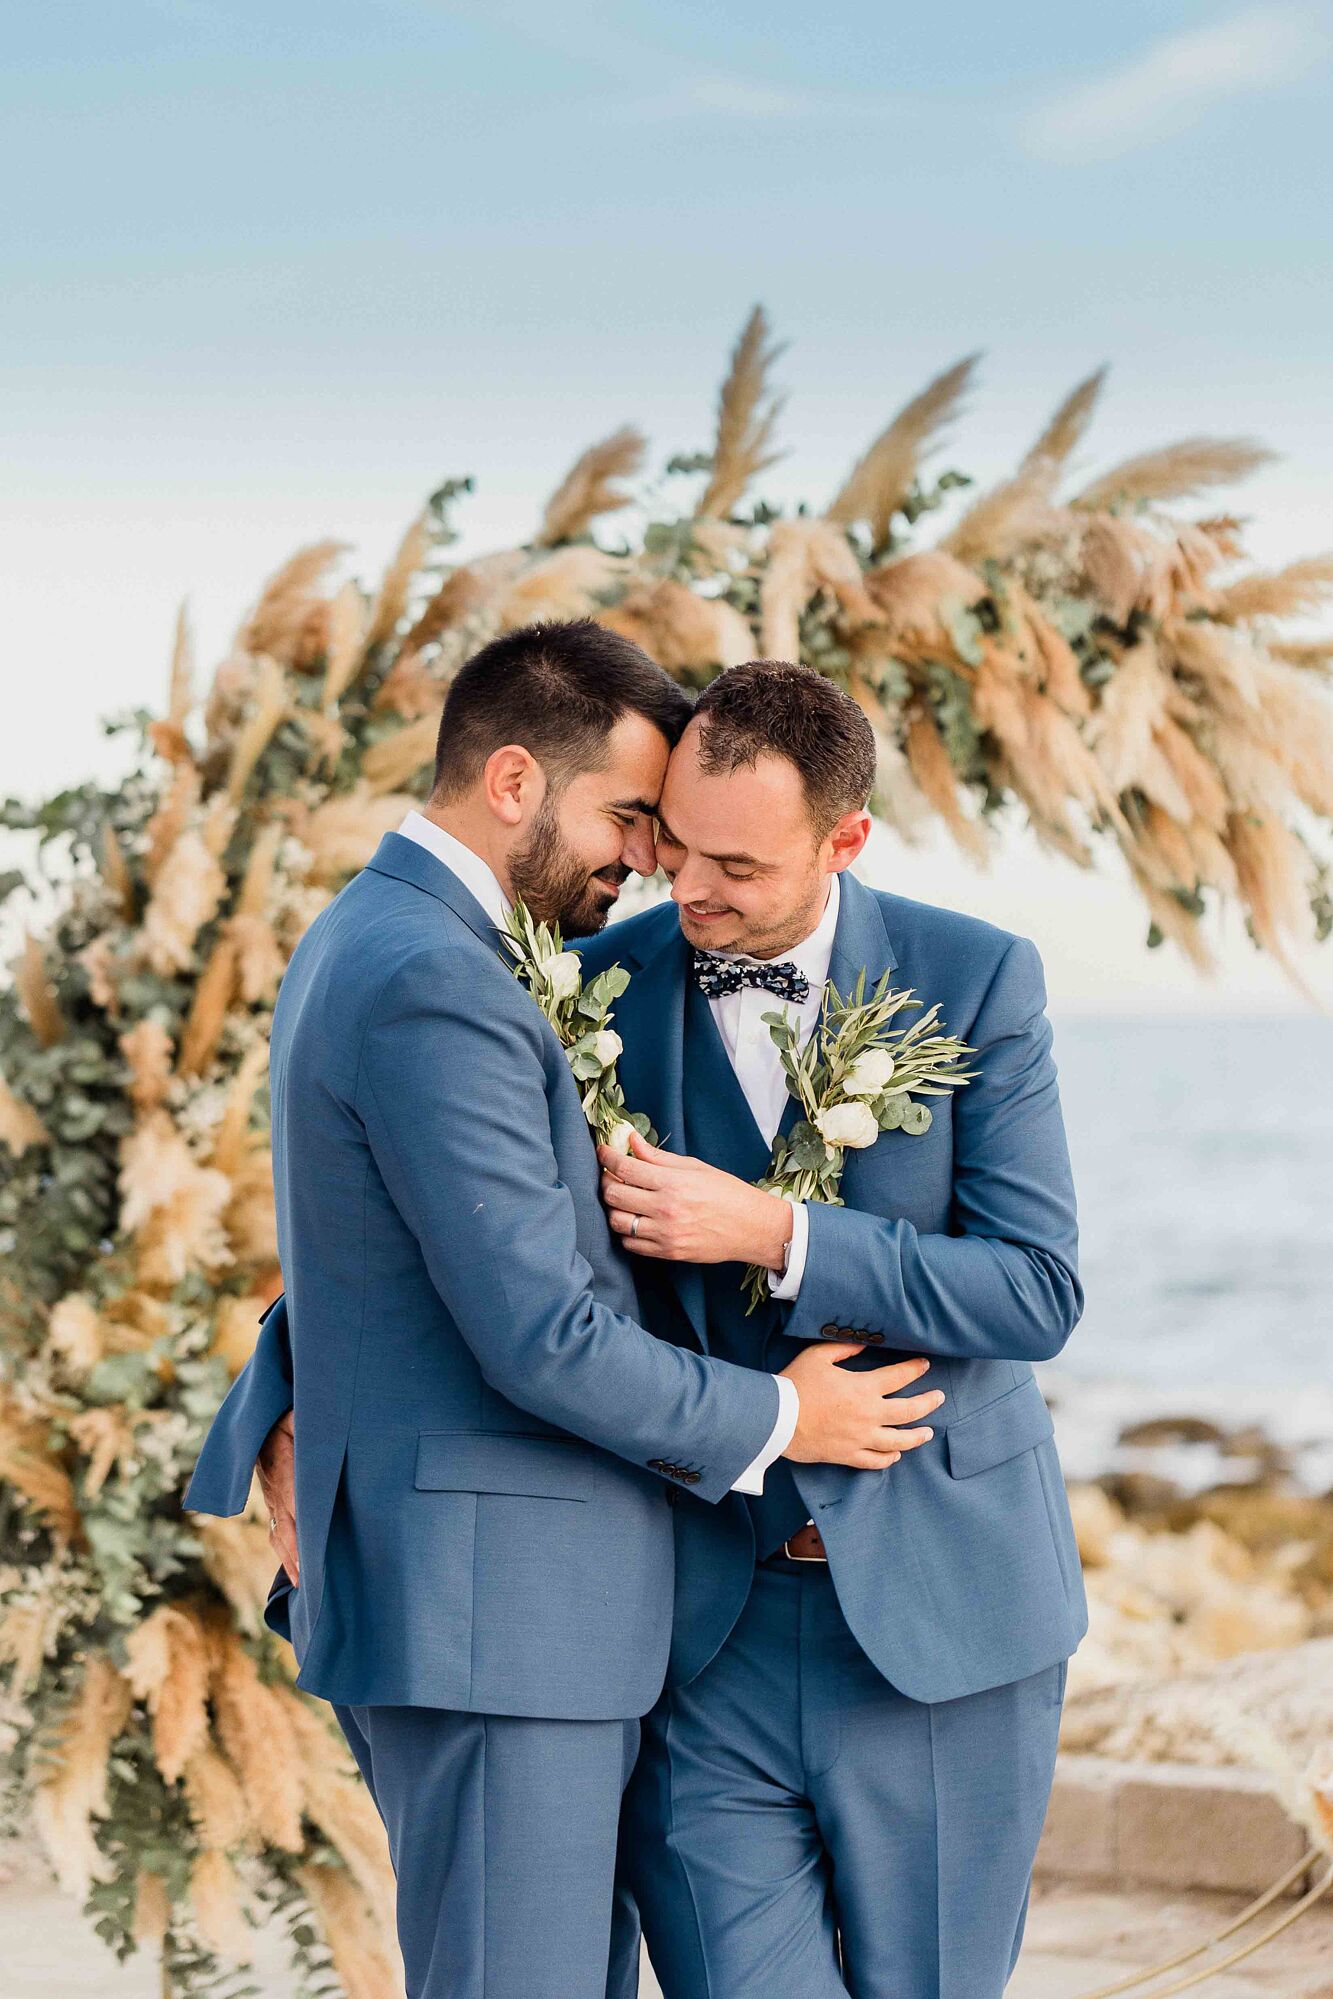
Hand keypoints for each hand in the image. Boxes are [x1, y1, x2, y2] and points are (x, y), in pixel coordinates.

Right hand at [257, 1411, 298, 1584]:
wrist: (259, 1422)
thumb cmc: (283, 1418)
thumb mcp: (295, 1416)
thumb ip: (307, 1422)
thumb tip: (322, 1422)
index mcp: (281, 1468)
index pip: (293, 1500)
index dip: (302, 1523)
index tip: (313, 1545)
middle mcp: (274, 1490)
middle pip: (286, 1526)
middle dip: (298, 1553)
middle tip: (310, 1579)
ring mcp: (272, 1500)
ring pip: (280, 1535)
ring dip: (291, 1560)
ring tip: (302, 1586)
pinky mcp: (273, 1505)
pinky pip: (278, 1534)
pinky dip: (286, 1555)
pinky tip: (297, 1574)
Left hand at [597, 1132, 792, 1268]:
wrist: (751, 1227)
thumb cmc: (727, 1192)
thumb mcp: (695, 1167)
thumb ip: (659, 1156)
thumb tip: (631, 1141)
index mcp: (673, 1182)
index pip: (624, 1168)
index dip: (607, 1157)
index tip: (603, 1152)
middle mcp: (666, 1209)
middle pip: (613, 1195)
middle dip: (605, 1182)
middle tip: (611, 1176)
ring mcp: (665, 1233)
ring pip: (617, 1222)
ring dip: (613, 1209)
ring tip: (622, 1200)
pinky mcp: (667, 1252)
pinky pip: (630, 1245)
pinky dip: (626, 1232)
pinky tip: (635, 1220)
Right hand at [781, 1347, 943, 1469]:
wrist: (776, 1419)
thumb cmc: (795, 1384)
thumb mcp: (818, 1356)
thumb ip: (844, 1348)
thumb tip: (864, 1343)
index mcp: (863, 1388)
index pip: (899, 1377)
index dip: (915, 1369)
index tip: (925, 1365)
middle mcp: (868, 1415)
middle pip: (908, 1411)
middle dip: (928, 1403)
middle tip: (939, 1398)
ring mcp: (860, 1438)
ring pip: (898, 1441)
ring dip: (916, 1436)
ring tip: (928, 1432)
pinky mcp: (848, 1455)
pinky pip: (875, 1461)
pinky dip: (889, 1458)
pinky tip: (896, 1454)